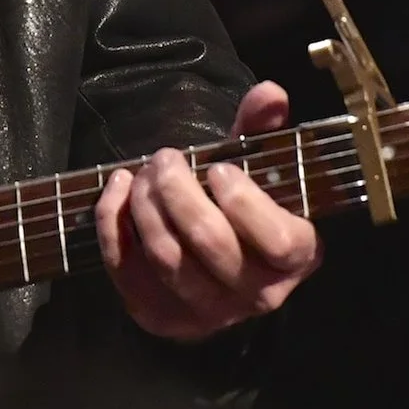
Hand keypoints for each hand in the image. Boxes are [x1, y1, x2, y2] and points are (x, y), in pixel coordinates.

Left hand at [94, 81, 322, 340]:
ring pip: (169, 259)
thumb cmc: (236, 206)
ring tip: (143, 172)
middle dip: (179, 191)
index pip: (278, 241)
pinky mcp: (160, 316)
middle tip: (164, 158)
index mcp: (294, 256)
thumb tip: (270, 91)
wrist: (208, 260)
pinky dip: (114, 225)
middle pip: (212, 244)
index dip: (246, 203)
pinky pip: (128, 271)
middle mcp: (256, 294)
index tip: (218, 170)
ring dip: (146, 205)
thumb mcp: (253, 167)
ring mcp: (208, 313)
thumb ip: (260, 130)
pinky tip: (116, 188)